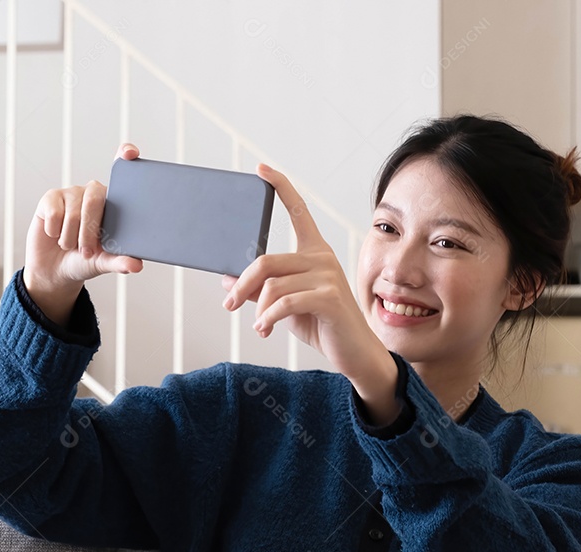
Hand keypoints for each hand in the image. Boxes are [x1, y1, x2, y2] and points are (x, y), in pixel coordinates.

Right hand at [23, 143, 144, 324]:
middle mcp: (93, 192)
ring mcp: (71, 193)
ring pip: (74, 212)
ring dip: (71, 238)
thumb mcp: (104, 263)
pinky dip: (55, 232)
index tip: (131, 153)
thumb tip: (137, 265)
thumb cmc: (84, 261)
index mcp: (113, 203)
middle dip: (89, 232)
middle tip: (86, 251)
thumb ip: (120, 262)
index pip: (122, 171)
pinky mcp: (50, 198)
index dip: (125, 156)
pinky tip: (55, 235)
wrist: (55, 270)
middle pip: (95, 200)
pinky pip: (55, 213)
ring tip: (70, 246)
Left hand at [222, 164, 398, 417]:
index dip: (280, 187)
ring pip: (272, 286)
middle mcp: (322, 256)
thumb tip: (227, 279)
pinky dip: (268, 318)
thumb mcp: (286, 305)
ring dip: (258, 310)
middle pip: (265, 260)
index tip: (260, 169)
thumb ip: (261, 290)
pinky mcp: (329, 296)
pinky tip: (264, 329)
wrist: (354, 353)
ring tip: (259, 326)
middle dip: (241, 284)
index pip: (298, 210)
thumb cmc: (321, 325)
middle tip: (228, 304)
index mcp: (314, 251)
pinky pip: (284, 302)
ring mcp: (328, 275)